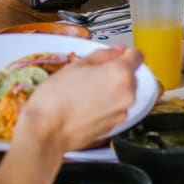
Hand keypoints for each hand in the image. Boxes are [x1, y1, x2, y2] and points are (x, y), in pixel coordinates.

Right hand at [15, 46, 141, 153]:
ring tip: (85, 93)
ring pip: (123, 94)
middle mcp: (128, 94)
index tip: (113, 56)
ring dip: (110, 90)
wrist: (47, 131)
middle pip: (130, 76)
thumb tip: (117, 52)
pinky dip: (105, 106)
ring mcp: (122, 112)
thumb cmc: (57, 97)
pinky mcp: (115, 126)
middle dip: (115, 73)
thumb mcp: (76, 65)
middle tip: (91, 76)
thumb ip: (102, 55)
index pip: (137, 55)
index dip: (125, 53)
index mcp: (120, 74)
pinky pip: (115, 109)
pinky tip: (85, 107)